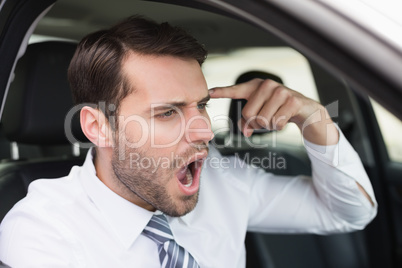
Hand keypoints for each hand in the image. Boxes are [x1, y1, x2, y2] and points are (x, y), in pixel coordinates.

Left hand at [209, 78, 337, 144]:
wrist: (308, 112)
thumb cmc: (281, 111)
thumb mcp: (262, 114)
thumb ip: (249, 121)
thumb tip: (244, 130)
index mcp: (256, 87)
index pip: (236, 89)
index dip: (223, 91)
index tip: (210, 92)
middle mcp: (267, 85)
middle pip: (248, 114)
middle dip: (255, 124)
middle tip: (266, 121)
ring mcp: (280, 91)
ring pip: (262, 120)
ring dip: (269, 126)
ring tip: (277, 118)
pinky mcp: (292, 101)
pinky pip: (276, 123)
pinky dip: (279, 127)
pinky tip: (286, 119)